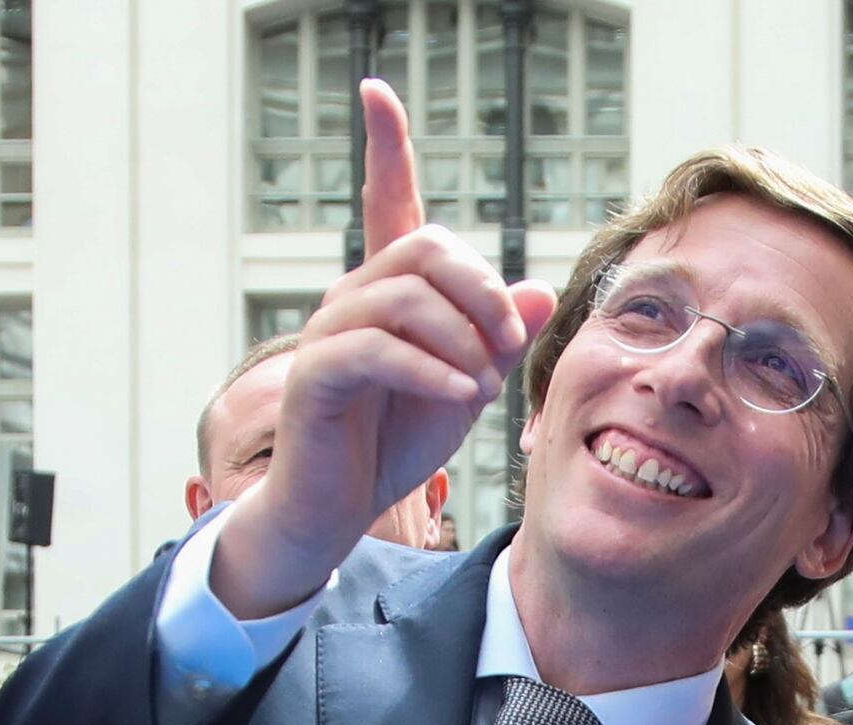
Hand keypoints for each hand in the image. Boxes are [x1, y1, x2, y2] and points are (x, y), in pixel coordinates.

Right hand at [212, 80, 559, 617]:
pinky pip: (377, 348)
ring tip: (481, 386)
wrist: (343, 505)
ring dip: (462, 340)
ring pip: (405, 298)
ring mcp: (330, 332)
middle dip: (481, 291)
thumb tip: (535, 287)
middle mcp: (355, 297)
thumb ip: (500, 338)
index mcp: (392, 290)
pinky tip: (459, 397)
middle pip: (426, 249)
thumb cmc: (399, 439)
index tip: (375, 91)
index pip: (386, 202)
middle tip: (508, 344)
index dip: (384, 146)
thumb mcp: (468, 384)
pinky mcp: (317, 376)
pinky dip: (430, 370)